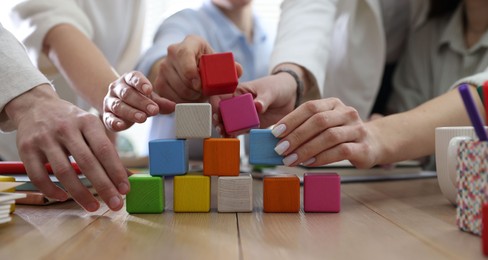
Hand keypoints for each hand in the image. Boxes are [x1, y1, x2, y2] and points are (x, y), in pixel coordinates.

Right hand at [5, 84, 129, 211]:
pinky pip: (38, 176)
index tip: (125, 190)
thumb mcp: (91, 127)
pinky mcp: (26, 149)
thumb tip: (129, 177)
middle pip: (87, 162)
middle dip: (103, 186)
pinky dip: (52, 190)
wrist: (36, 105)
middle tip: (115, 205)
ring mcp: (44, 138)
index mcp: (87, 122)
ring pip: (63, 172)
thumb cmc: (71, 121)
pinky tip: (64, 198)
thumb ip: (107, 151)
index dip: (116, 171)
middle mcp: (66, 128)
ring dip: (80, 194)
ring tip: (93, 207)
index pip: (104, 150)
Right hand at [103, 71, 175, 130]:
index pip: (134, 78)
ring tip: (143, 118)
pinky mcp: (106, 115)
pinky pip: (108, 118)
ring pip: (118, 105)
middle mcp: (117, 88)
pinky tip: (122, 125)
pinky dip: (115, 122)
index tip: (149, 90)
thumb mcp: (150, 98)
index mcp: (128, 79)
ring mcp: (110, 101)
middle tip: (153, 110)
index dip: (141, 83)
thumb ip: (161, 102)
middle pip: (127, 93)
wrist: (119, 102)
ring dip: (131, 112)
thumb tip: (174, 107)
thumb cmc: (138, 98)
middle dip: (141, 102)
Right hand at [152, 35, 241, 102]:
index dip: (191, 73)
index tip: (200, 85)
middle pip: (181, 78)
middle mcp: (172, 52)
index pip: (184, 56)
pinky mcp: (158, 82)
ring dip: (190, 98)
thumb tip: (238, 71)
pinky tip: (189, 100)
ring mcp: (163, 67)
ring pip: (176, 90)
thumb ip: (230, 67)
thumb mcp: (218, 63)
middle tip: (203, 93)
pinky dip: (181, 103)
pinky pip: (169, 98)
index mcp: (190, 42)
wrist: (190, 67)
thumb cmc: (208, 64)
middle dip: (195, 91)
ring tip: (197, 96)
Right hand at [210, 73, 295, 135]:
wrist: (290, 97)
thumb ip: (263, 99)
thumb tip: (257, 106)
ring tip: (225, 134)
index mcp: (238, 91)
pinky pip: (239, 131)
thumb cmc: (277, 87)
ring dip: (225, 129)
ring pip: (229, 123)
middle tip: (220, 126)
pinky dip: (234, 135)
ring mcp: (243, 115)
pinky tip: (232, 139)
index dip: (216, 103)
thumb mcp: (270, 91)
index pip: (221, 95)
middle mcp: (237, 103)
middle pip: (222, 112)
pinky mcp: (250, 125)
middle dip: (219, 120)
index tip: (218, 111)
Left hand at [270, 98, 376, 167]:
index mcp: (334, 104)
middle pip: (319, 121)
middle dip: (296, 136)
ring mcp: (357, 129)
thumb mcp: (325, 125)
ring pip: (329, 137)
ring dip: (306, 149)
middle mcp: (347, 113)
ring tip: (291, 160)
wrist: (373, 143)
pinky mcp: (363, 147)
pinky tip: (309, 163)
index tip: (276, 133)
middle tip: (280, 149)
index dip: (291, 119)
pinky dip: (321, 158)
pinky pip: (340, 151)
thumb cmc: (341, 135)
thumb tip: (277, 138)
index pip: (310, 107)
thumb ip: (305, 128)